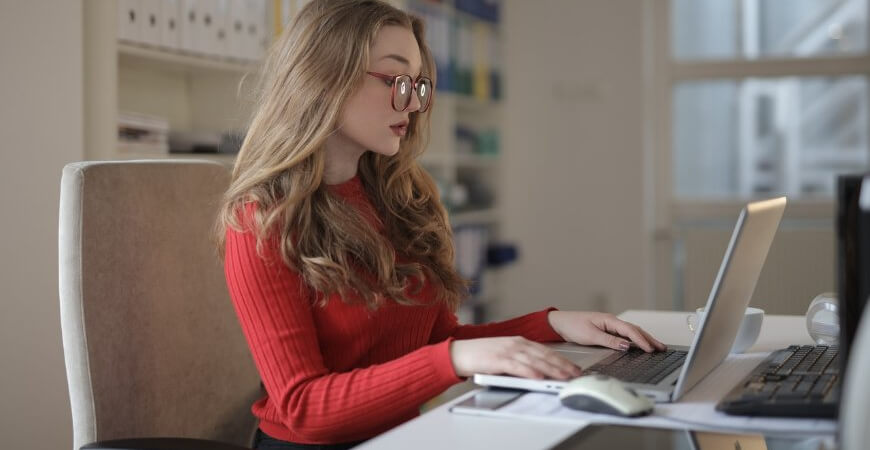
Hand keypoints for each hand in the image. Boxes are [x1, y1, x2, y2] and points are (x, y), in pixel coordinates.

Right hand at [449, 336, 583, 379]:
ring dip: (551, 369)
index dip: (561, 359)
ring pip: (534, 361)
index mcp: (519, 341)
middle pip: (544, 355)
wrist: (459, 353)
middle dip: (562, 365)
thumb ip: (521, 360)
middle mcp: (515, 343)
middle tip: (575, 374)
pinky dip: (530, 372)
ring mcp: (507, 350)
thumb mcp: (505, 354)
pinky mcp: (497, 359)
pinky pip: (517, 367)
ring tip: (564, 377)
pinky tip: (539, 377)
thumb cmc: (481, 356)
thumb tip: (539, 372)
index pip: (545, 351)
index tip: (573, 368)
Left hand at [547, 311, 666, 352]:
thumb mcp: (591, 336)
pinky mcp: (606, 330)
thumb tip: (626, 345)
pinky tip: (639, 345)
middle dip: (649, 339)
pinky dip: (634, 340)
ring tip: (656, 346)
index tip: (650, 349)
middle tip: (662, 348)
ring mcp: (609, 325)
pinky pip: (624, 335)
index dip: (641, 340)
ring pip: (631, 332)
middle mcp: (611, 321)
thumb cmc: (572, 326)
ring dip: (644, 339)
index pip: (630, 330)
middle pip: (634, 330)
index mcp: (609, 320)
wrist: (560, 323)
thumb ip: (609, 341)